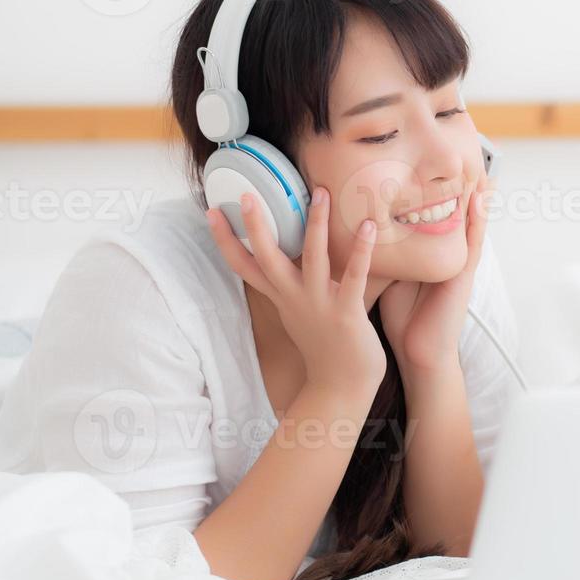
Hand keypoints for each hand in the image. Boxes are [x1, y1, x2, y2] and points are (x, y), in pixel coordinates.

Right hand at [206, 187, 385, 399]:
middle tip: (248, 192)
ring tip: (320, 192)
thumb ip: (296, 287)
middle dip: (257, 225)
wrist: (341, 387)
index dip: (225, 239)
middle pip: (267, 257)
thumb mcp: (301, 312)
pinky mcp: (347, 312)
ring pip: (313, 257)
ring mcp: (319, 304)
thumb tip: (298, 258)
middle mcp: (294, 298)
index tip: (210, 210)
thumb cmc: (326, 346)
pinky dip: (361, 250)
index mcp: (281, 297)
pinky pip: (354, 276)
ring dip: (316, 223)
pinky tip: (369, 227)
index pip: (243, 265)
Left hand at [379, 172, 490, 375]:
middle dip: (462, 187)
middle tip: (465, 155)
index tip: (438, 163)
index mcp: (431, 256)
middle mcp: (448, 255)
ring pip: (469, 222)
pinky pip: (474, 241)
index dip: (439, 191)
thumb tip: (361, 226)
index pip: (436, 216)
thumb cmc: (404, 317)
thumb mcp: (392, 275)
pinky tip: (480, 199)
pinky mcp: (464, 274)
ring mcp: (459, 263)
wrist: (419, 352)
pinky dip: (478, 219)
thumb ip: (385, 253)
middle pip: (457, 214)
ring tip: (478, 165)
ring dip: (475, 195)